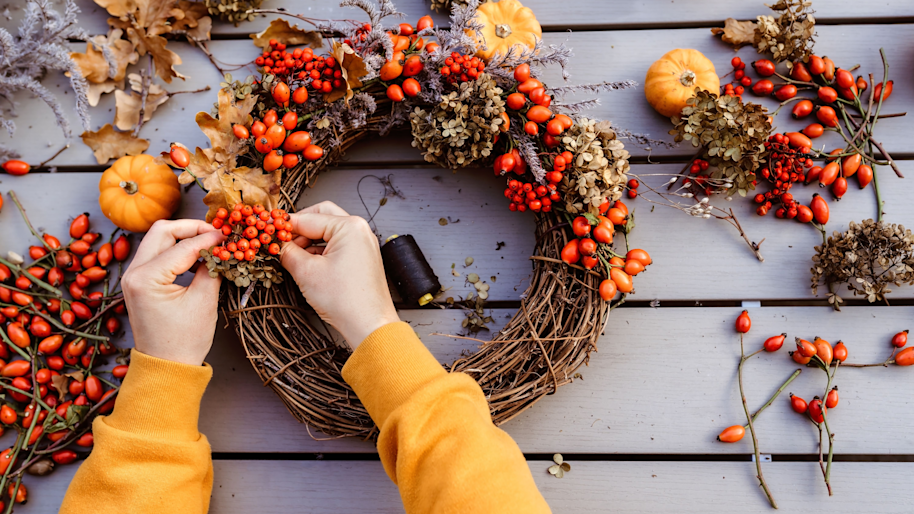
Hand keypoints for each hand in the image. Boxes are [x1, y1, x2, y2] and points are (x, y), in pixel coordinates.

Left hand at [121, 220, 225, 365]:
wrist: (166, 367)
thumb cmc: (184, 341)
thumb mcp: (204, 301)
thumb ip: (212, 268)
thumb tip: (220, 247)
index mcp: (146, 278)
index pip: (182, 246)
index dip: (208, 238)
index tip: (228, 235)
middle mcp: (133, 273)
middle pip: (162, 231)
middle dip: (191, 228)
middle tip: (216, 232)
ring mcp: (133, 276)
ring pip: (158, 239)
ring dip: (183, 237)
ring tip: (209, 243)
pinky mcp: (138, 281)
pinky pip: (157, 253)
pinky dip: (176, 249)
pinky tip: (196, 256)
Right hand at [281, 202, 398, 348]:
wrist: (369, 325)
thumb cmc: (347, 301)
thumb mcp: (306, 272)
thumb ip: (287, 252)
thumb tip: (276, 244)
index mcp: (350, 227)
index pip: (308, 218)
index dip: (285, 226)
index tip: (269, 231)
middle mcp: (360, 231)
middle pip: (321, 217)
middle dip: (299, 228)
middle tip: (282, 241)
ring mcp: (363, 244)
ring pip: (328, 231)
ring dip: (309, 240)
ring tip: (292, 257)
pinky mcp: (362, 257)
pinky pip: (337, 245)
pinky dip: (320, 251)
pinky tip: (307, 263)